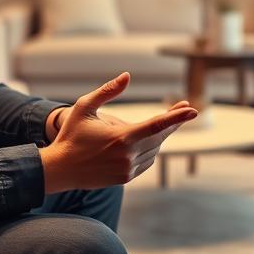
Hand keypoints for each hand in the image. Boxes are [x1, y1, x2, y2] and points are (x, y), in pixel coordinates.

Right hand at [39, 73, 196, 192]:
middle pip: (160, 137)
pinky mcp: (126, 178)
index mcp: (121, 138)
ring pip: (154, 150)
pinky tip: (149, 140)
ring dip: (160, 136)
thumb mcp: (84, 106)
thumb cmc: (70, 135)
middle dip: (173, 122)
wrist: (60, 169)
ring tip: (164, 122)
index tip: (193, 110)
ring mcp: (128, 169)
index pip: (157, 126)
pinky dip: (150, 149)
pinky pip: (146, 161)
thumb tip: (127, 76)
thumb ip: (107, 91)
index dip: (176, 117)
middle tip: (184, 108)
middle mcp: (128, 156)